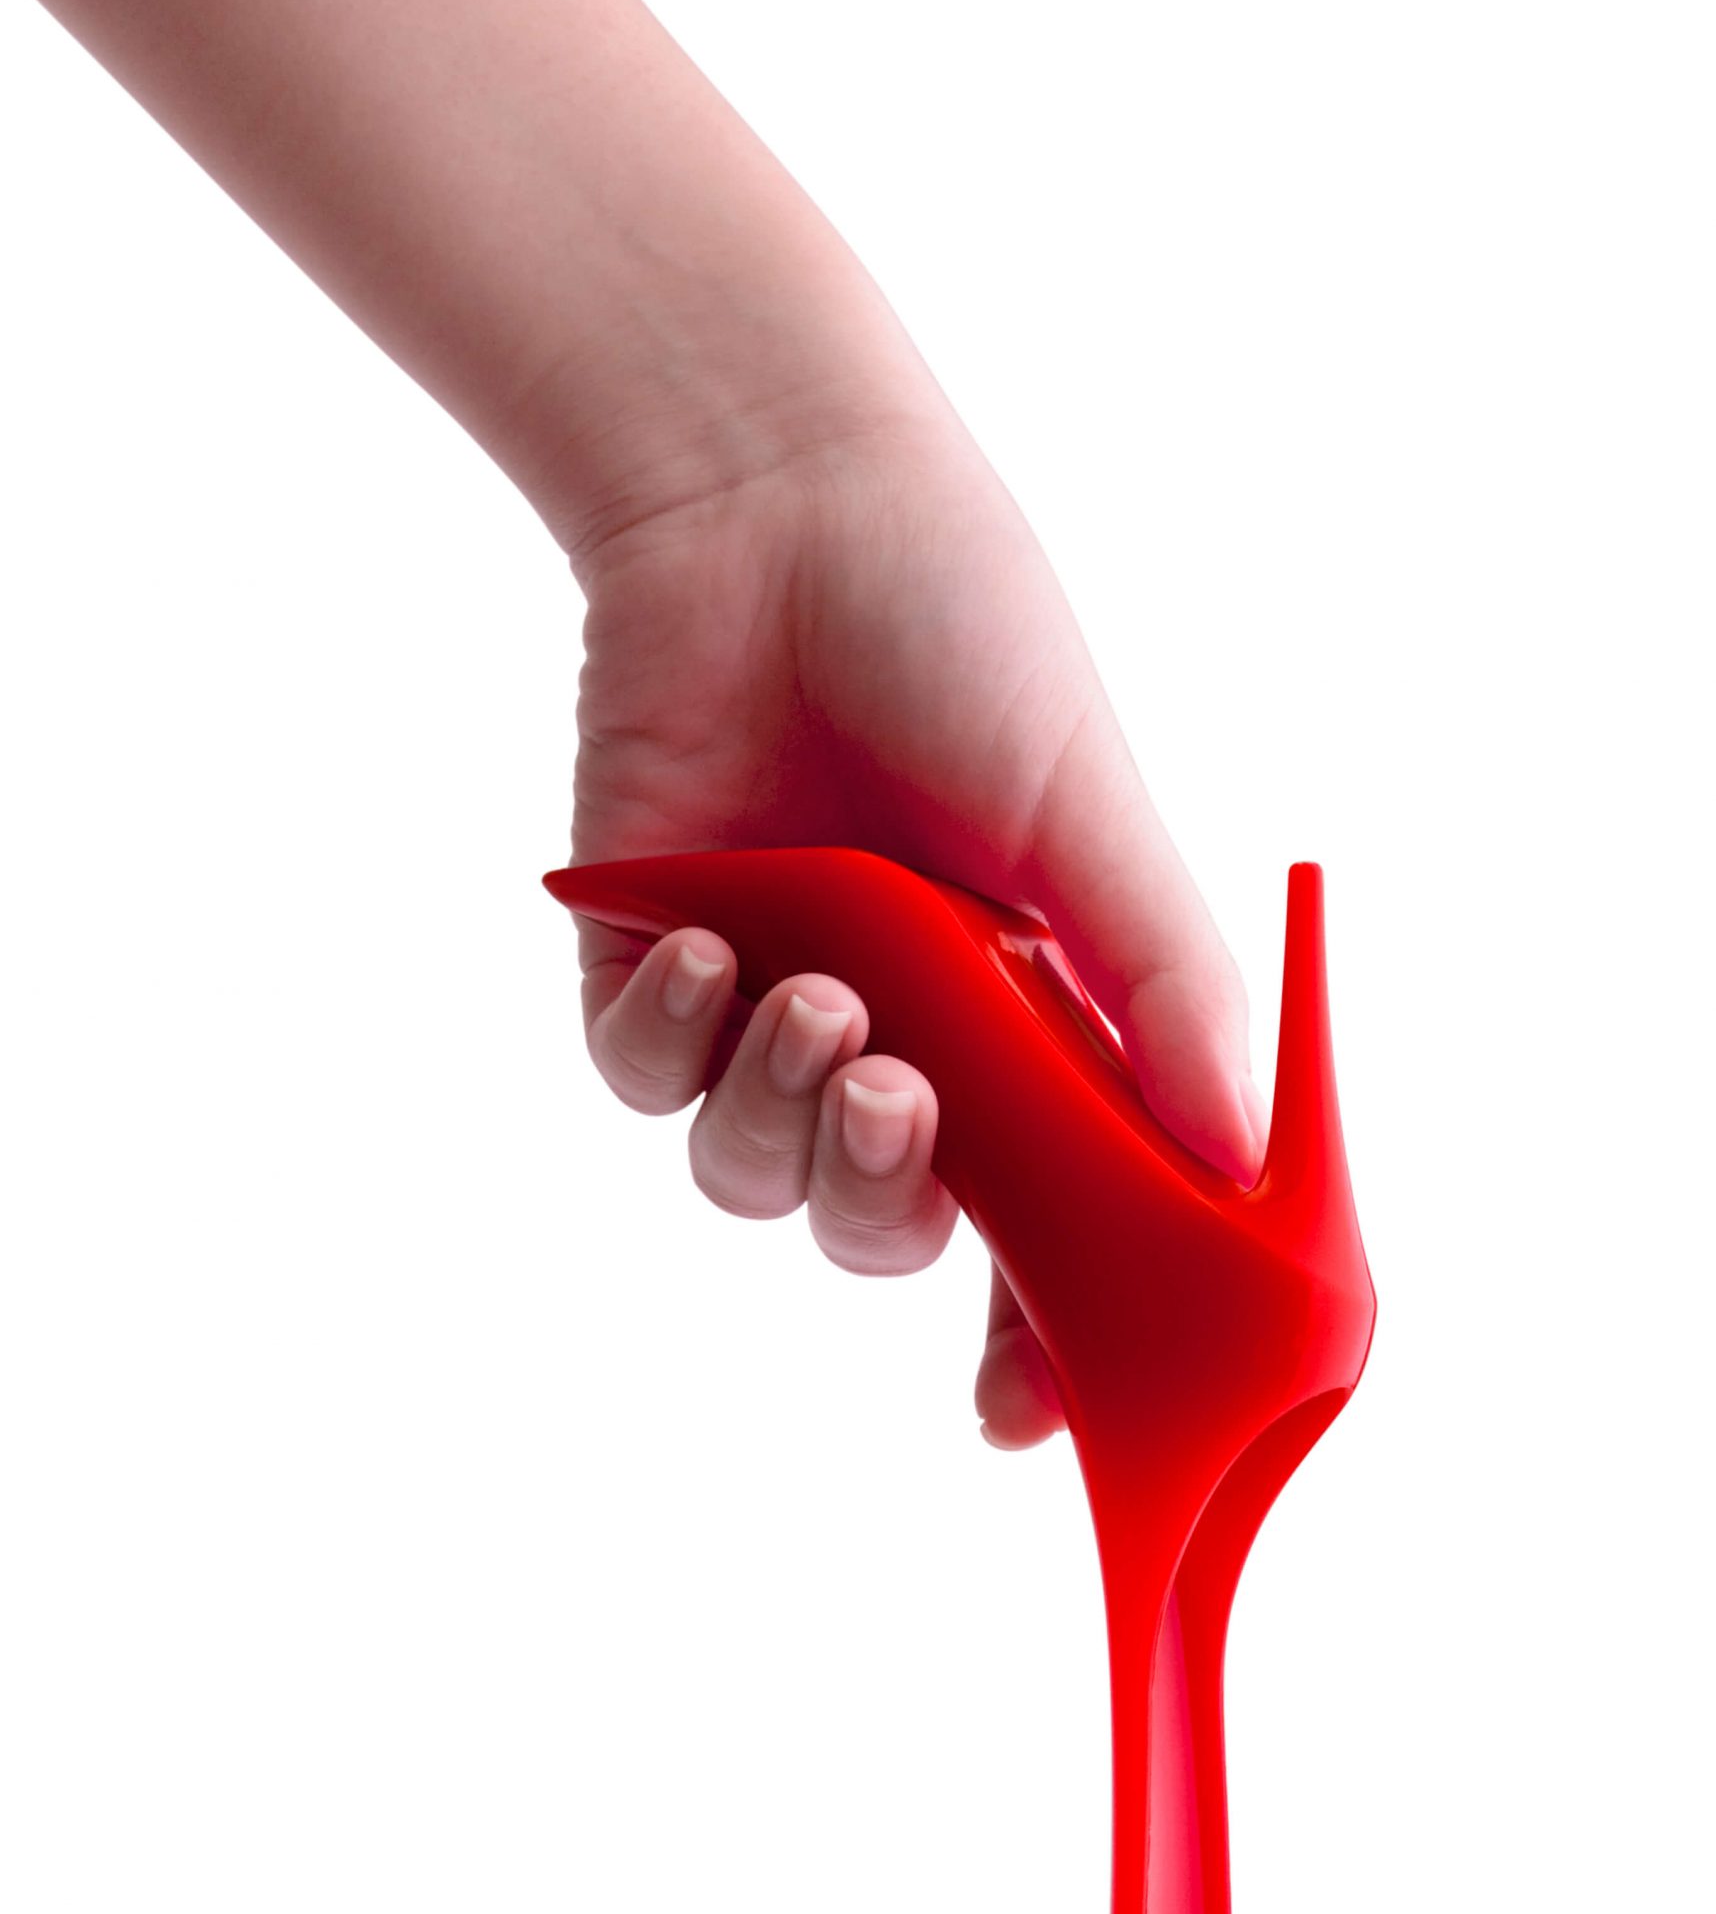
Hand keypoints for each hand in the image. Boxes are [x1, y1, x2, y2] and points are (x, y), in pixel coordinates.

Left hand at [567, 410, 1266, 1446]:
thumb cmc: (966, 643)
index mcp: (1031, 1030)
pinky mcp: (649, 969)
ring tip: (824, 1001)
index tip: (1023, 1411)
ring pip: (753, 1178)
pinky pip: (643, 1083)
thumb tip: (1241, 1169)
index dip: (1030, 1340)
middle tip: (917, 1109)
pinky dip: (672, 1040)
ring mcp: (767, 1013)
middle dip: (892, 1205)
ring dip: (787, 1118)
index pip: (1037, 1235)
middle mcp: (900, 1041)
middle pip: (884, 1228)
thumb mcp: (1093, 823)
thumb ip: (1166, 996)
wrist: (781, 502)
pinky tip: (710, 945)